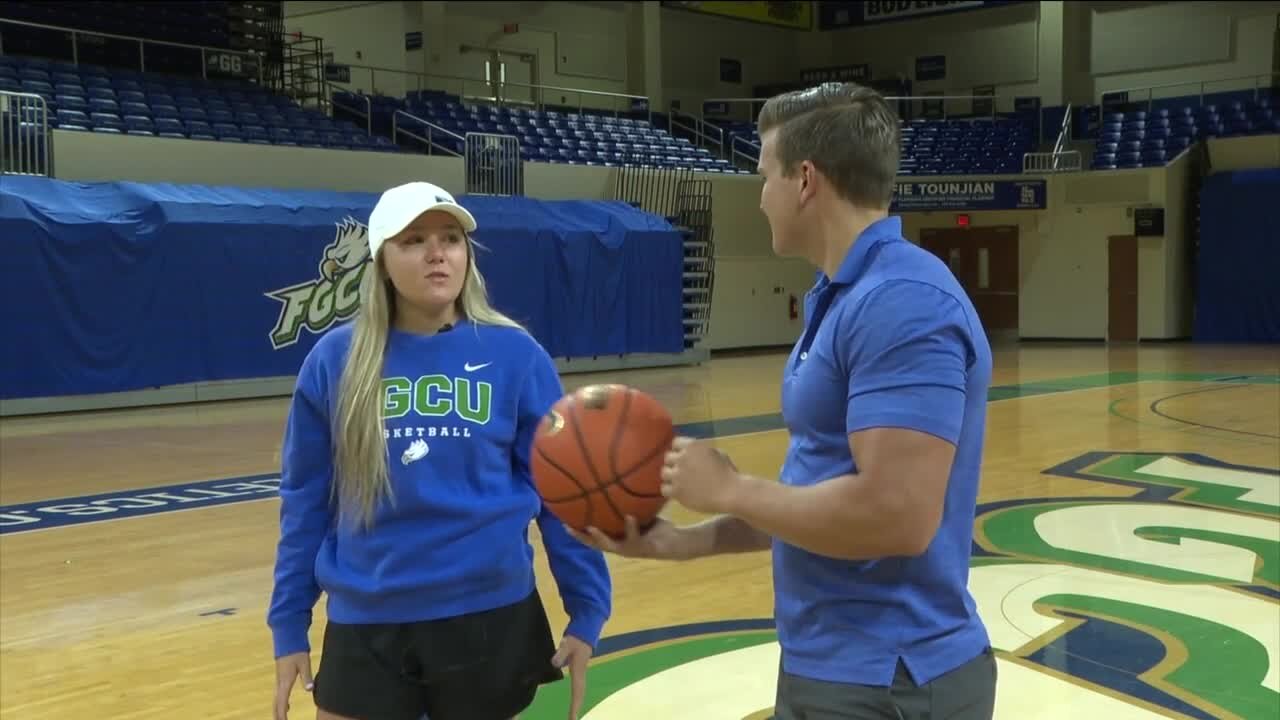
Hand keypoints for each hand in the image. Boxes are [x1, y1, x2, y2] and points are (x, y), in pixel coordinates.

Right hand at [273, 652, 313, 719]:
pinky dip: (280, 703)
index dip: (282, 714)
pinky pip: (279, 695)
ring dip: (278, 710)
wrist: (287, 639)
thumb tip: (310, 689)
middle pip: (276, 703)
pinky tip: (287, 707)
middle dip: (278, 715)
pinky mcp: (281, 677)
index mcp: (285, 681)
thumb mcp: (304, 663)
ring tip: (282, 719)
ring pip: (276, 699)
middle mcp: (280, 682)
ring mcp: (279, 680)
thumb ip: (307, 676)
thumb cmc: (296, 650)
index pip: (282, 702)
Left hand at [551, 634, 592, 719]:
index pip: (577, 690)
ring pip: (578, 691)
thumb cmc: (578, 637)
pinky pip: (576, 687)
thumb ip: (561, 652)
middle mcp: (580, 674)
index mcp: (579, 670)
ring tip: (572, 716)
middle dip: (576, 708)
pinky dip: (575, 696)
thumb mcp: (568, 643)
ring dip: (576, 703)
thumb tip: (554, 663)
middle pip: (579, 694)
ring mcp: (579, 672)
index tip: (573, 718)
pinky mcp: (577, 670)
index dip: (575, 705)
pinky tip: (572, 701)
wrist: (586, 630)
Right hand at [569, 515, 694, 559]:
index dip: (577, 532)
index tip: (562, 521)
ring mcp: (632, 549)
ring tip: (591, 527)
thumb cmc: (658, 526)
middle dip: (581, 537)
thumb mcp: (641, 512)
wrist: (679, 542)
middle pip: (595, 544)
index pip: (592, 537)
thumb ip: (629, 503)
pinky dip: (632, 526)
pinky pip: (636, 537)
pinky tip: (629, 516)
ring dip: (600, 537)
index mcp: (617, 539)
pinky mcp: (645, 548)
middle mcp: (621, 547)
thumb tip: (621, 478)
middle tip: (568, 527)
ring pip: (611, 545)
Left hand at [661, 437, 741, 514]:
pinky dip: (670, 490)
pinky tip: (678, 492)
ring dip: (671, 477)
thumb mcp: (717, 453)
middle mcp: (682, 458)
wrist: (730, 493)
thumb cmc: (728, 473)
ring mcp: (678, 475)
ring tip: (679, 482)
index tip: (685, 457)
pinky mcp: (676, 491)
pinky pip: (664, 488)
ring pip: (664, 473)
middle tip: (683, 471)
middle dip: (675, 463)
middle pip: (668, 457)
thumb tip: (692, 452)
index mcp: (693, 446)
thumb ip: (701, 451)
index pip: (676, 443)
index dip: (680, 450)